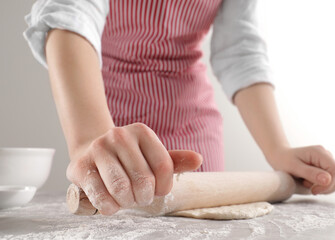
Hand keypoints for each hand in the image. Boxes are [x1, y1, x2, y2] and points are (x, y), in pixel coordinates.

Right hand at [66, 123, 202, 214]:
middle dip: (144, 197)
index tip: (158, 190)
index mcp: (142, 132)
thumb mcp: (151, 156)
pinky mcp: (80, 166)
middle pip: (143, 180)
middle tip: (139, 196)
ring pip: (122, 189)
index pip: (163, 166)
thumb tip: (198, 159)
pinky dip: (110, 207)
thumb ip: (175, 160)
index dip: (164, 187)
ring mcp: (98, 149)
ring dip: (127, 202)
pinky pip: (101, 197)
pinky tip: (111, 203)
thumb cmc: (127, 159)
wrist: (90, 152)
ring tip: (126, 199)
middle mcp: (119, 136)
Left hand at [268, 146, 334, 194]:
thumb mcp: (293, 168)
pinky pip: (331, 182)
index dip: (328, 184)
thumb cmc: (283, 161)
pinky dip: (321, 186)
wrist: (279, 156)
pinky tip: (308, 182)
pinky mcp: (325, 168)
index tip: (313, 191)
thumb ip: (310, 173)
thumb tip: (327, 180)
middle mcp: (326, 155)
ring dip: (322, 187)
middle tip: (306, 185)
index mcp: (319, 152)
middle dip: (324, 187)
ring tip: (305, 182)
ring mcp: (327, 161)